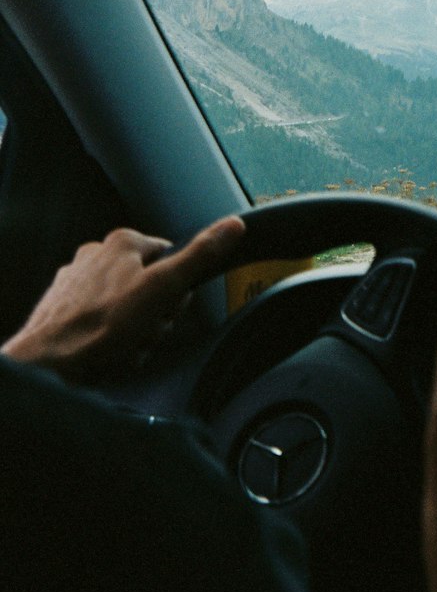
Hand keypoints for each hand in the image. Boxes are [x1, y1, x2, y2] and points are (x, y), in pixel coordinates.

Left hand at [1, 216, 245, 380]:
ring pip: (125, 308)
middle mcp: (95, 255)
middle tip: (142, 333)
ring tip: (120, 347)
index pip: (171, 259)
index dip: (175, 291)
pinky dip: (106, 340)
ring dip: (131, 333)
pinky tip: (103, 353)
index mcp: (122, 243)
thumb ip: (198, 256)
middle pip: (149, 287)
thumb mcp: (163, 289)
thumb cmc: (101, 328)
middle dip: (152, 317)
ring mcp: (76, 282)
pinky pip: (101, 324)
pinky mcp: (63, 309)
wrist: (48, 366)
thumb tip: (232, 226)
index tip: (166, 309)